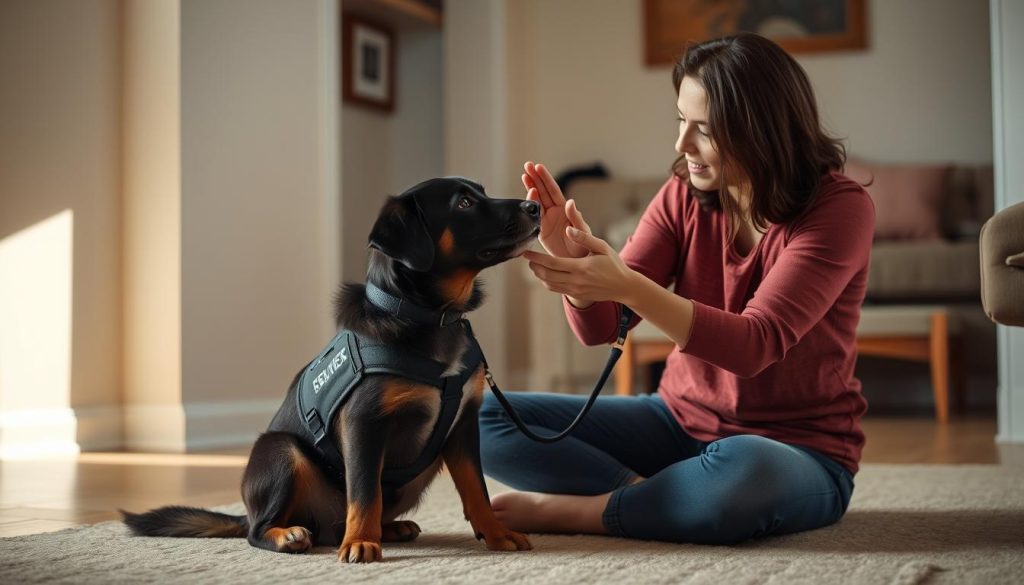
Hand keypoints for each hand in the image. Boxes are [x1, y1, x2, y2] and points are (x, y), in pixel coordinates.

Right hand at [522, 161, 591, 258]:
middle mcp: (555, 212)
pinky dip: (528, 205)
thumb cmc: (584, 247)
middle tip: (527, 165)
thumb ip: (576, 217)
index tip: (538, 167)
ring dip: (530, 187)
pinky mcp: (540, 230)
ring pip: (536, 200)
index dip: (546, 179)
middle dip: (535, 178)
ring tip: (524, 175)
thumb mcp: (583, 232)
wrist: (577, 264)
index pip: (553, 191)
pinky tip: (526, 193)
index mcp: (565, 210)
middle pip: (543, 191)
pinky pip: (532, 215)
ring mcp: (546, 219)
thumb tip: (570, 202)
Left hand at [522, 226, 636, 304]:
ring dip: (539, 275)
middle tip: (527, 258)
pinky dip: (547, 282)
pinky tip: (546, 274)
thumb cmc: (614, 264)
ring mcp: (575, 290)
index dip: (536, 258)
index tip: (525, 253)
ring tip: (534, 265)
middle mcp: (576, 281)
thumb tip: (568, 229)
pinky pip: (557, 289)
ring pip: (549, 284)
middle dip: (534, 266)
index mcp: (581, 267)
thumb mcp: (602, 247)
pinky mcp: (576, 295)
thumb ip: (584, 237)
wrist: (624, 286)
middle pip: (547, 275)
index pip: (552, 263)